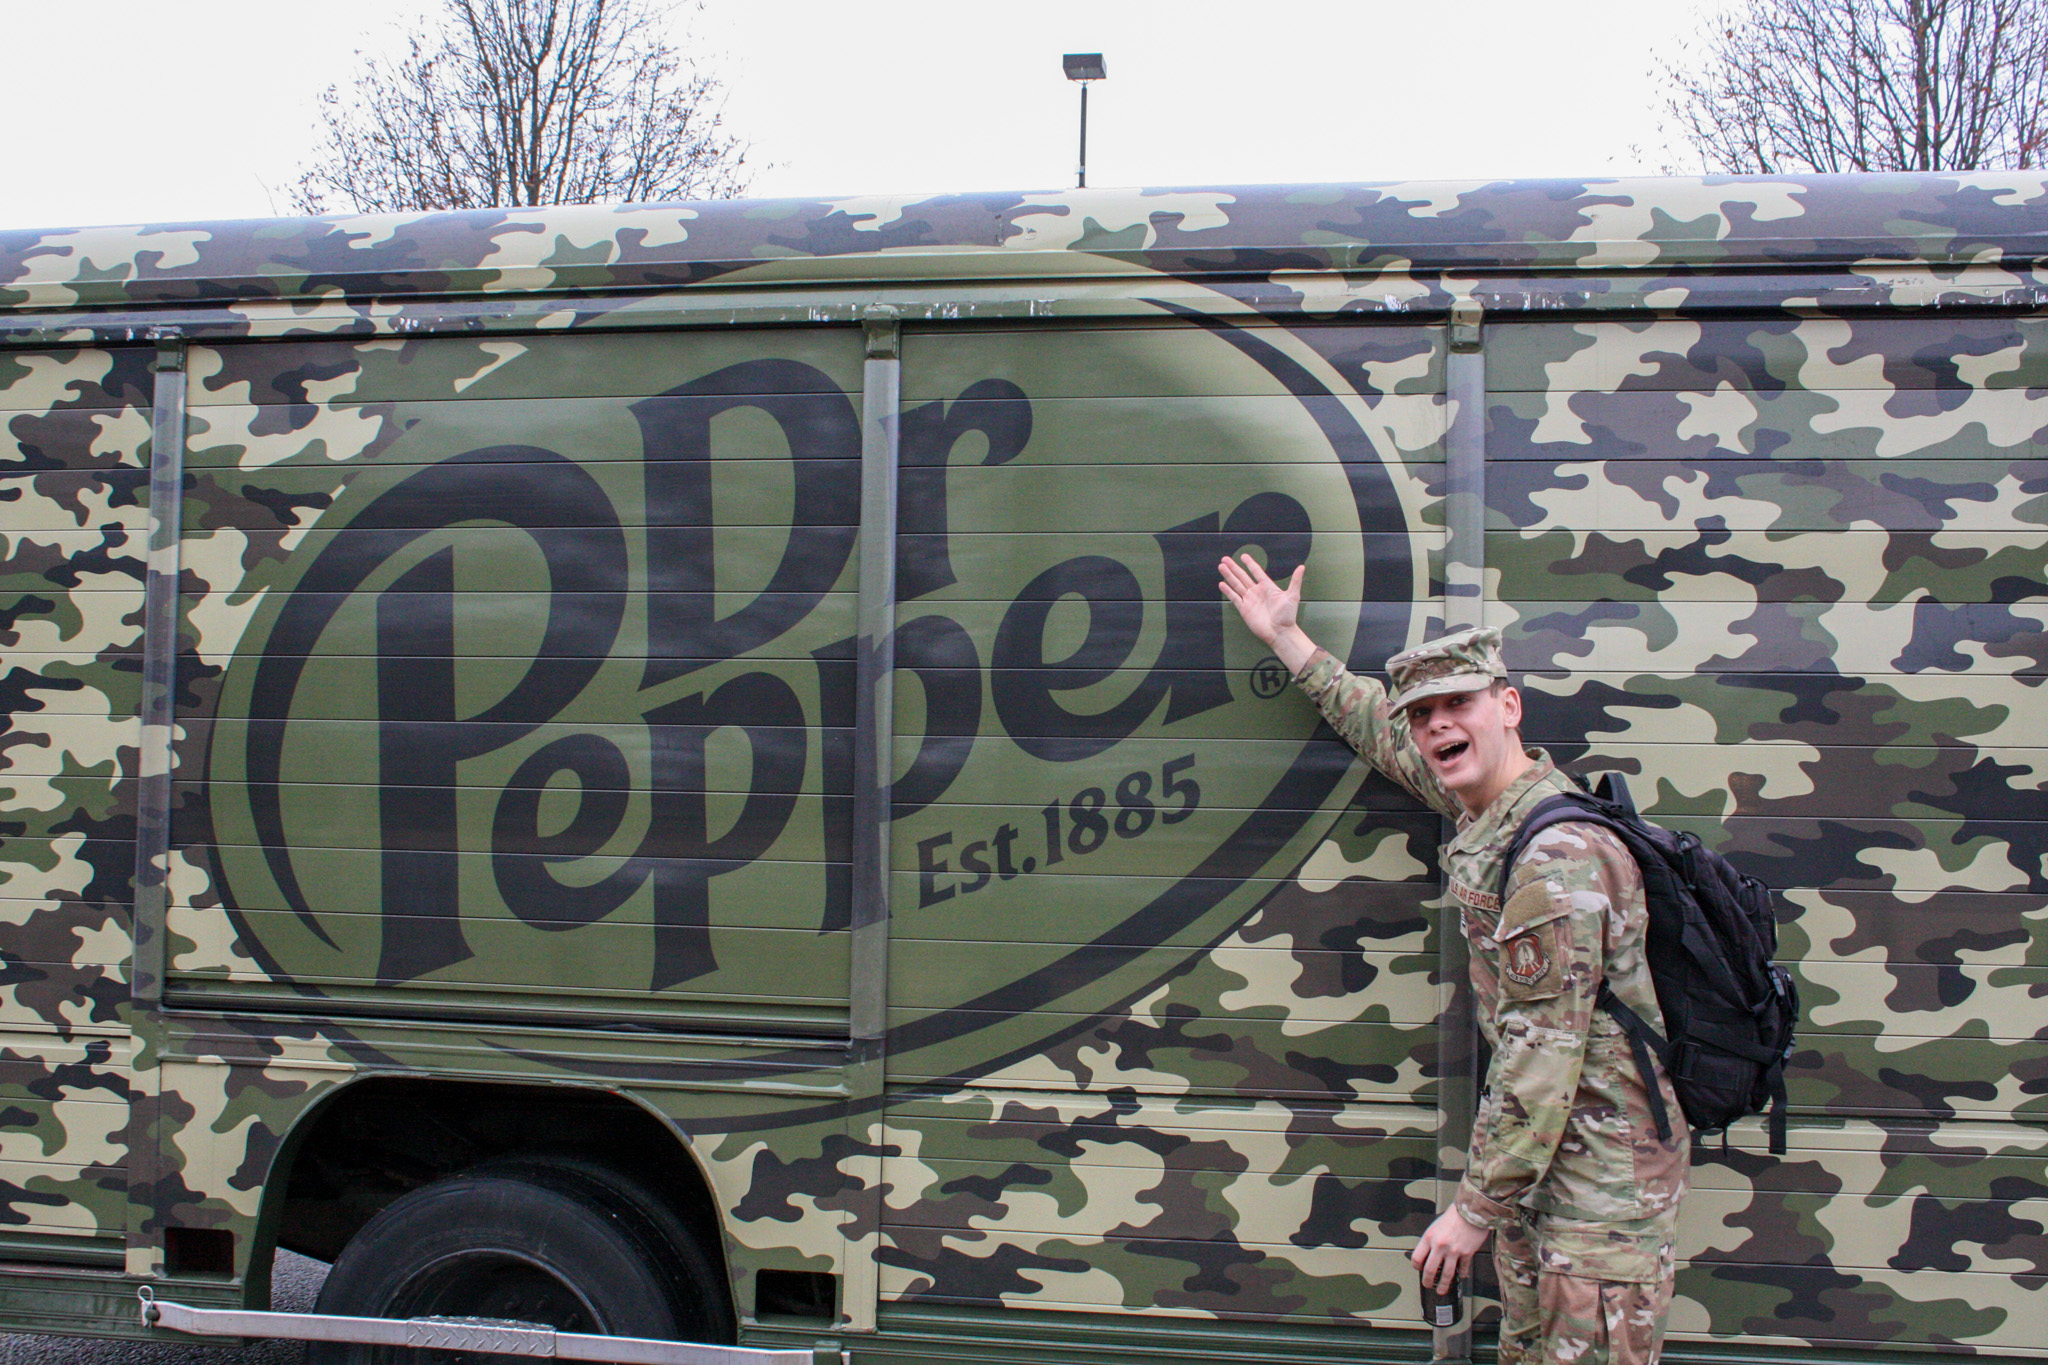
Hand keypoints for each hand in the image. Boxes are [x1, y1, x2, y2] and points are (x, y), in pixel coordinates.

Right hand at [1217, 554, 1316, 671]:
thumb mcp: (1292, 596)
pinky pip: (1234, 598)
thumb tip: (1302, 567)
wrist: (1279, 632)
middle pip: (1243, 576)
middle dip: (1234, 567)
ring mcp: (1249, 600)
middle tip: (1225, 558)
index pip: (1256, 572)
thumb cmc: (1287, 615)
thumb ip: (1295, 581)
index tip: (1243, 556)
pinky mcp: (1244, 609)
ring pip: (1236, 584)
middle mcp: (1256, 591)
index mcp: (1267, 586)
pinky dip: (1228, 591)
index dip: (1250, 564)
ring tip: (1221, 566)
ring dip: (1229, 576)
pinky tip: (1221, 584)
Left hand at [1411, 1207, 1488, 1295]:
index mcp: (1429, 1238)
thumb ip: (1431, 1241)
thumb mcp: (1435, 1226)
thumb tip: (1428, 1255)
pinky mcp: (1467, 1253)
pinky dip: (1462, 1274)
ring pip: (1446, 1274)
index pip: (1417, 1258)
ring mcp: (1454, 1251)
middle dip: (1428, 1281)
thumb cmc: (1453, 1216)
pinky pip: (1463, 1268)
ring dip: (1443, 1285)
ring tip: (1442, 1290)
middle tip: (1428, 1285)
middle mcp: (1440, 1245)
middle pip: (1430, 1270)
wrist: (1470, 1210)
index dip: (1417, 1266)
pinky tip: (1461, 1276)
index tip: (1419, 1269)